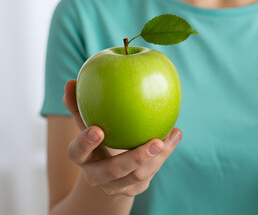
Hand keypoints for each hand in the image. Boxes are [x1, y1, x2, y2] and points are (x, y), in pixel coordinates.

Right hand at [62, 79, 181, 196]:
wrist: (110, 170)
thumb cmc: (100, 137)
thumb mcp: (89, 123)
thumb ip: (80, 105)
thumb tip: (71, 82)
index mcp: (81, 157)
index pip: (77, 152)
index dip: (85, 143)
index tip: (98, 129)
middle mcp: (95, 175)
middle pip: (113, 170)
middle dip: (135, 157)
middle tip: (156, 142)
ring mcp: (115, 186)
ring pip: (138, 174)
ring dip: (158, 155)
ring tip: (172, 134)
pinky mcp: (133, 188)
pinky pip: (151, 173)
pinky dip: (165, 154)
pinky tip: (175, 135)